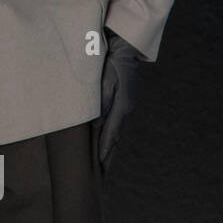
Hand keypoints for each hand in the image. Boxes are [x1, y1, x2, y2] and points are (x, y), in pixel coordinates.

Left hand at [96, 31, 142, 171]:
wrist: (126, 49)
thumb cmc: (112, 63)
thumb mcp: (104, 82)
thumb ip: (101, 104)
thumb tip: (96, 126)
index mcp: (122, 107)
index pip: (111, 134)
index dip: (104, 150)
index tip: (99, 165)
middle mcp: (125, 110)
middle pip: (116, 138)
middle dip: (109, 156)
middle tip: (103, 173)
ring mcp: (126, 107)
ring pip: (117, 133)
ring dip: (111, 148)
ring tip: (105, 164)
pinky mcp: (124, 103)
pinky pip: (117, 124)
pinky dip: (112, 137)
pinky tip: (109, 143)